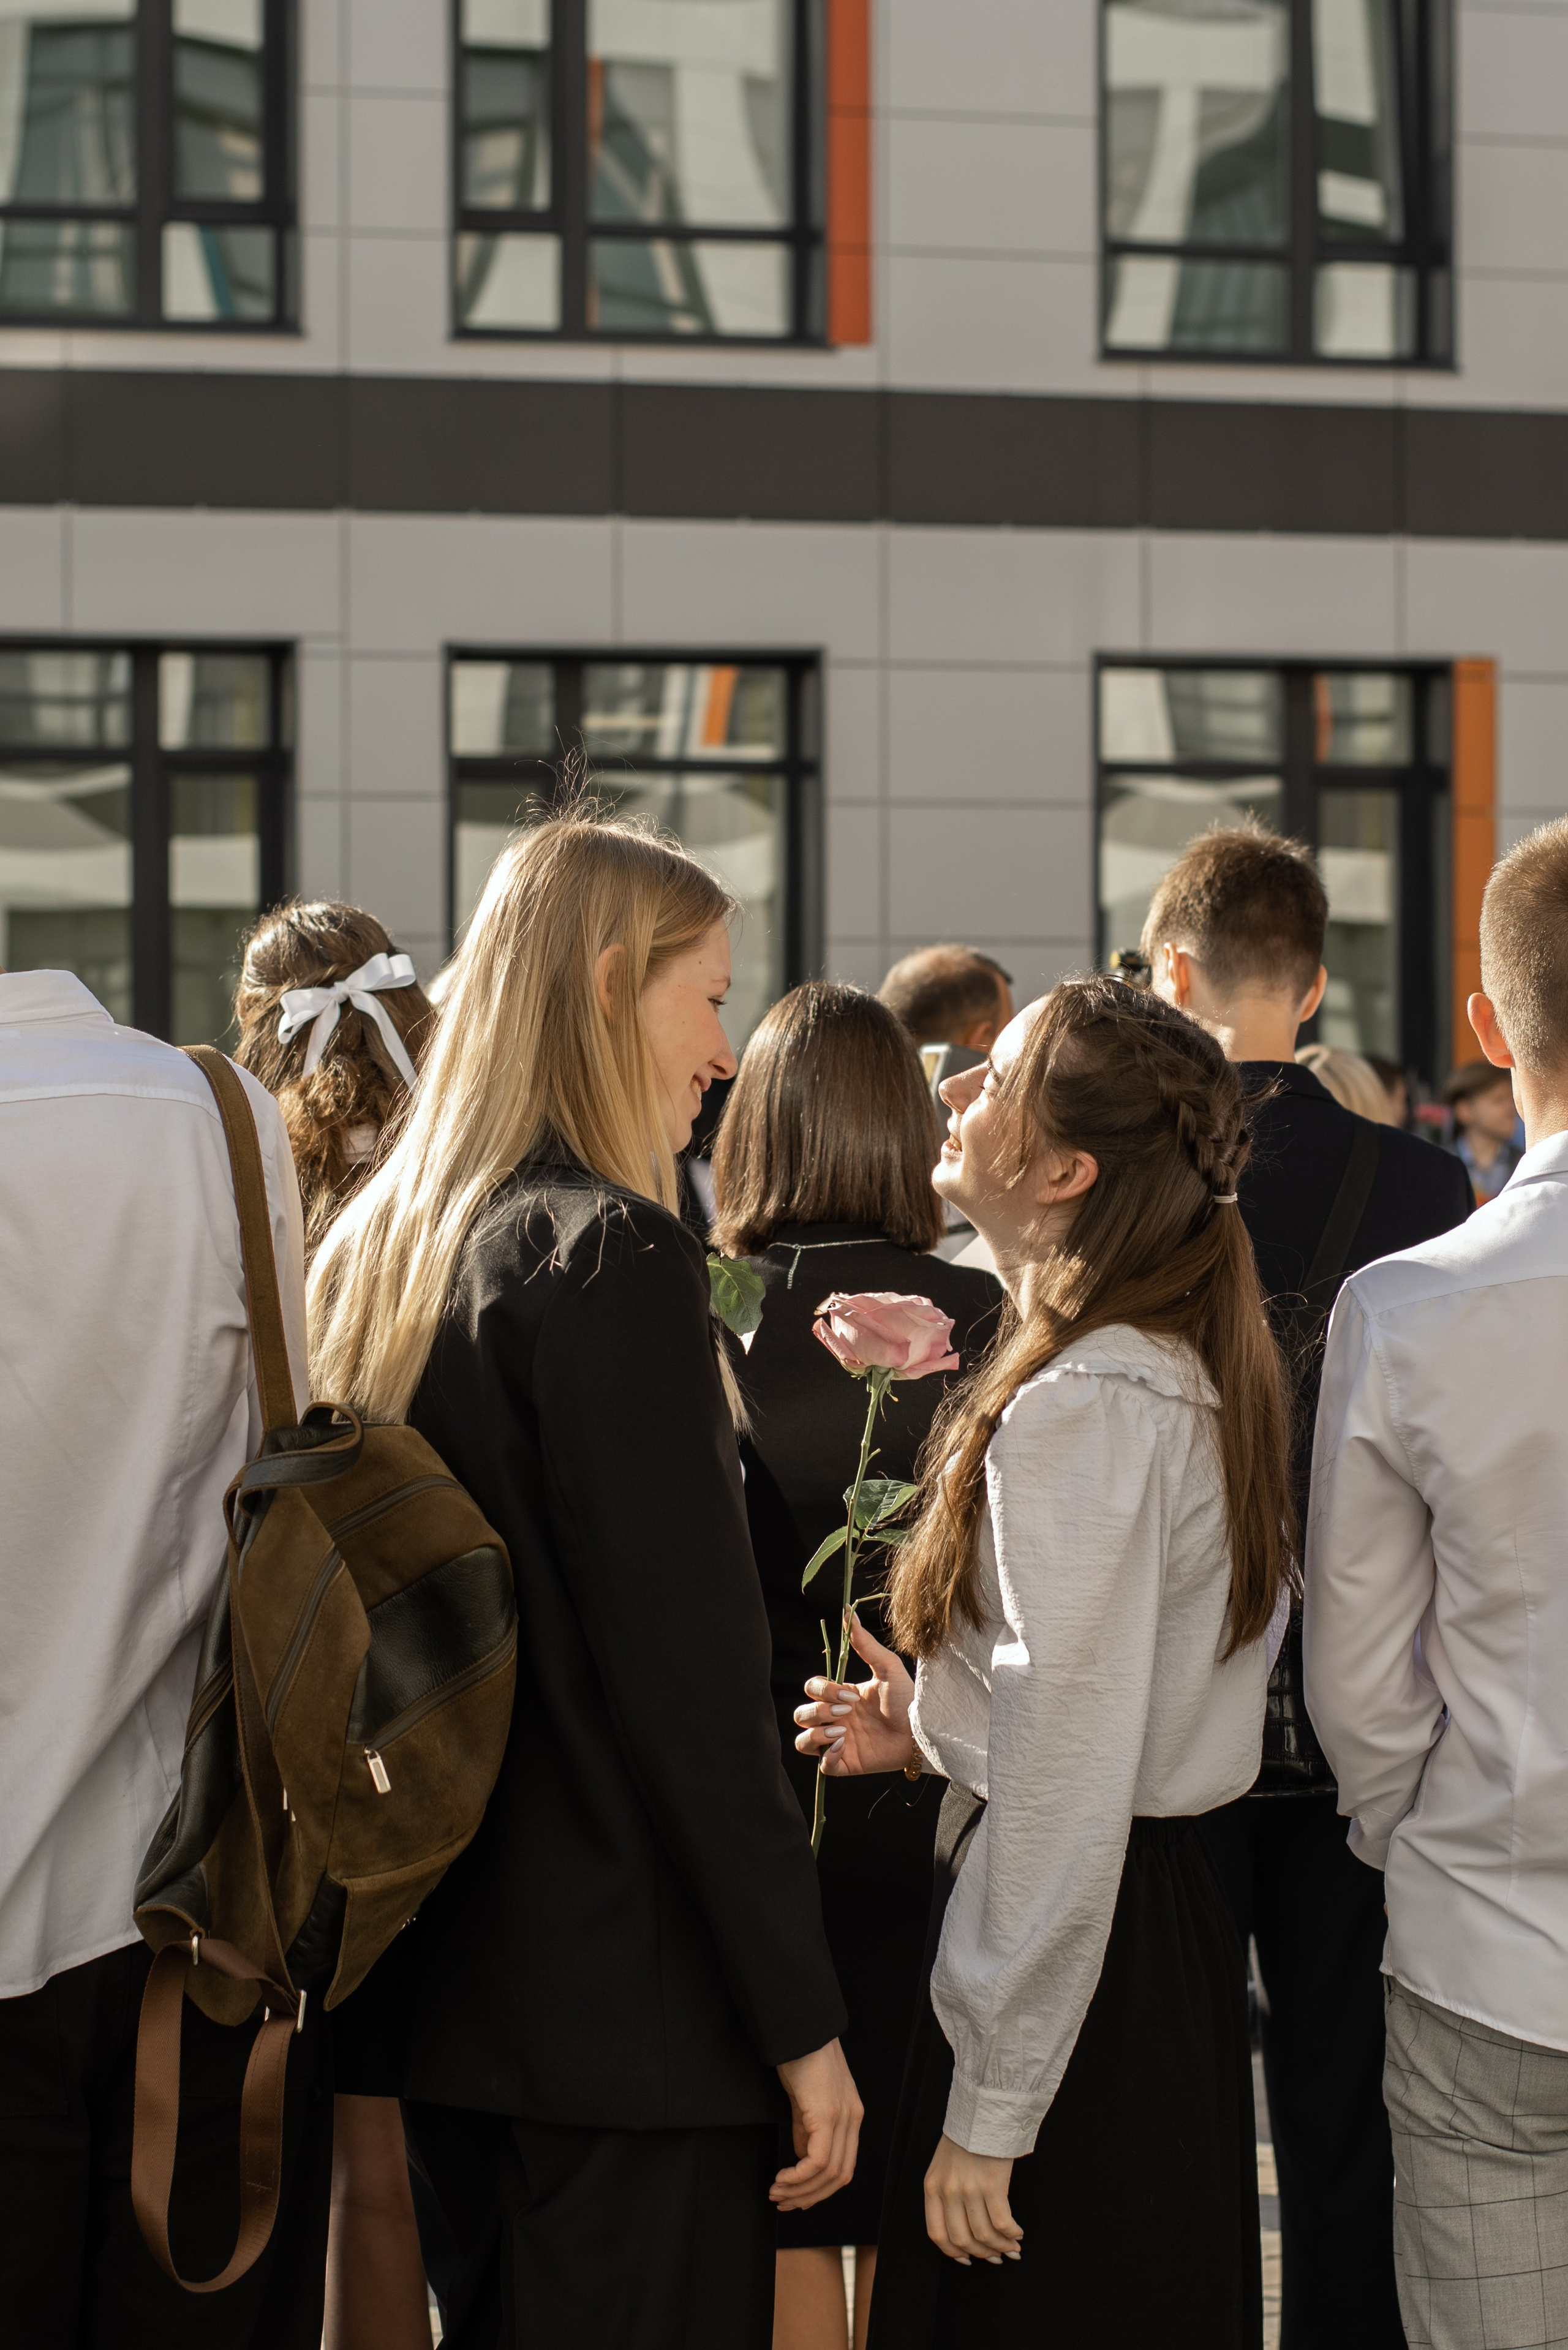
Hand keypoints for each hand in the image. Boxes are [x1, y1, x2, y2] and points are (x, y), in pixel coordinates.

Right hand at [772, 2039, 862, 2211]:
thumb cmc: (800, 2057)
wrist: (800, 2029)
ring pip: (829, 2173)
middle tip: (782, 2201)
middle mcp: (853, 2119)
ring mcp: (843, 2117)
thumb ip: (807, 2128)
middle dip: (809, 2196)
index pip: (844, 2166)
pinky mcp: (827, 2114)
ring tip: (776, 2191)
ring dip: (800, 2190)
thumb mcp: (806, 2099)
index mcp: (851, 2116)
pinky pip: (818, 2160)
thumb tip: (802, 2157)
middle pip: (840, 2177)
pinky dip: (799, 2176)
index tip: (796, 2197)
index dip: (821, 2189)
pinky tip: (782, 2176)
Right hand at [794, 1613, 918, 1777]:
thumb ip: (864, 1644)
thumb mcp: (887, 1668)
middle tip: (848, 1712)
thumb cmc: (907, 1699)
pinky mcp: (845, 1764)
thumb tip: (847, 1611)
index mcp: (841, 1697)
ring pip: (802, 1741)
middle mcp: (835, 1719)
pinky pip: (821, 1765)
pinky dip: (827, 1756)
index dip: (822, 1691)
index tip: (850, 1695)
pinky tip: (845, 1746)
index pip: (811, 1689)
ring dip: (816, 1734)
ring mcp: (838, 1743)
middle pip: (800, 1715)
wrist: (922, 1733)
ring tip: (843, 1733)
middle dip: (817, 1711)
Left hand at [923, 2134, 1022, 2264]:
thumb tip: (964, 2228)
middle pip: (962, 2239)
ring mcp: (969, 2188)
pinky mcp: (992, 2184)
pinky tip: (1018, 2233)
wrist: (982, 2111)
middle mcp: (948, 2191)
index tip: (968, 2259)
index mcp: (932, 2187)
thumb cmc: (965, 2138)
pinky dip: (1011, 2233)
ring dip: (1000, 2247)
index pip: (937, 2234)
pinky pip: (1002, 2222)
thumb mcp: (943, 2166)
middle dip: (982, 2254)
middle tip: (996, 2256)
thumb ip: (946, 2194)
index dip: (954, 2253)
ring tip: (1012, 2248)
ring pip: (984, 2235)